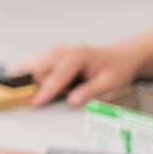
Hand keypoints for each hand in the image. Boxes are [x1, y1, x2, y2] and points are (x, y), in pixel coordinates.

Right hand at [19, 40, 144, 107]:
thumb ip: (90, 92)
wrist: (119, 57)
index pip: (56, 76)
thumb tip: (72, 102)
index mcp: (77, 55)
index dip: (45, 91)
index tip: (34, 103)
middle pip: (39, 69)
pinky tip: (51, 86)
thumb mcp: (109, 83)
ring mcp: (56, 51)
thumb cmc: (116, 69)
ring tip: (58, 91)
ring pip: (33, 66)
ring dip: (36, 82)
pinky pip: (36, 66)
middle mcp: (63, 50)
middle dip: (37, 87)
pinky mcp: (52, 55)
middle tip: (48, 100)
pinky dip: (36, 78)